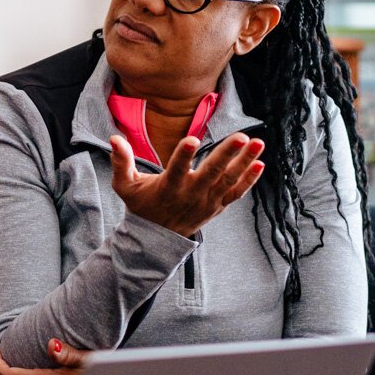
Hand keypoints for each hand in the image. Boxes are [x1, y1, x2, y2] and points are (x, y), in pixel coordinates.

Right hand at [110, 131, 263, 237]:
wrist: (158, 238)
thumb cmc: (141, 205)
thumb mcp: (125, 186)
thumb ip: (120, 162)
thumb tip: (114, 138)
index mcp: (168, 188)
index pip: (176, 170)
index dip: (184, 155)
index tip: (193, 139)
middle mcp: (190, 195)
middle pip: (211, 173)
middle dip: (227, 155)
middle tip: (241, 137)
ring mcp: (207, 201)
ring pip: (228, 181)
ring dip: (244, 162)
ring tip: (258, 143)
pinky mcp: (217, 206)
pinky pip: (236, 193)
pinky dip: (249, 180)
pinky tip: (260, 164)